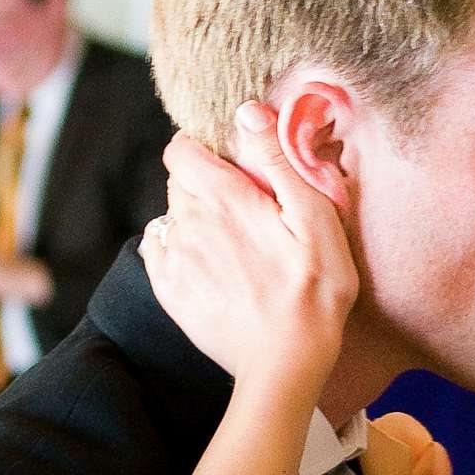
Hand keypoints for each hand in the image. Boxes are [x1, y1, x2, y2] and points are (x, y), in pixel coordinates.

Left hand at [141, 104, 354, 384]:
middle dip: (205, 185)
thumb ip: (278, 160)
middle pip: (179, 183)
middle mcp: (187, 222)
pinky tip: (210, 265)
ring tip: (233, 243)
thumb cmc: (313, 291)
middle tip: (246, 209)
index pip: (181, 149)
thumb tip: (247, 112)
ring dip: (194, 219)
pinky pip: (159, 251)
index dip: (201, 148)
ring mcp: (174, 259)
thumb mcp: (316, 218)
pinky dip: (177, 249)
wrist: (286, 362)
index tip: (230, 163)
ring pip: (171, 217)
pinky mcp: (169, 291)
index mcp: (223, 198)